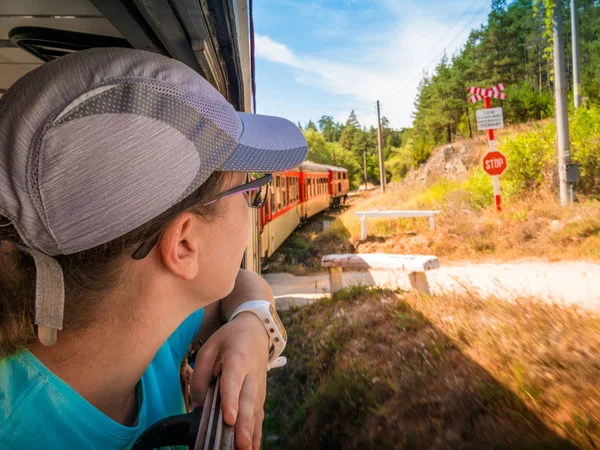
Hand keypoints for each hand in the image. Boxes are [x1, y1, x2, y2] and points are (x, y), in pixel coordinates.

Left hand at [191, 311, 268, 449]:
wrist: (256, 331)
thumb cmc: (230, 339)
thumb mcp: (209, 348)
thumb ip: (200, 374)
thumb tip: (198, 405)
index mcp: (237, 359)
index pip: (233, 381)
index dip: (231, 400)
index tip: (229, 418)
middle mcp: (251, 374)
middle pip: (248, 400)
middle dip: (244, 423)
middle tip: (240, 443)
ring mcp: (259, 386)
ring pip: (256, 410)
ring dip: (252, 431)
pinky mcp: (262, 395)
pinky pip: (259, 415)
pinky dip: (257, 432)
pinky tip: (254, 447)